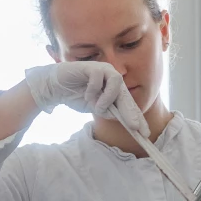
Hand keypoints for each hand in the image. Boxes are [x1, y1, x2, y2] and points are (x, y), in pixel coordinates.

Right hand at [24, 62, 148, 135]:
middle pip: (126, 95)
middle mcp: (112, 78)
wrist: (56, 88)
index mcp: (114, 89)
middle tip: (134, 127)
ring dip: (108, 99)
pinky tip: (86, 94)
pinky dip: (94, 89)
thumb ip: (108, 111)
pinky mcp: (92, 66)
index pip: (129, 104)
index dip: (137, 118)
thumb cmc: (76, 96)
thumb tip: (122, 118)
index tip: (144, 133)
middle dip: (131, 113)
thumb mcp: (95, 108)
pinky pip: (98, 78)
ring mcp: (103, 70)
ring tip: (97, 107)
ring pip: (116, 82)